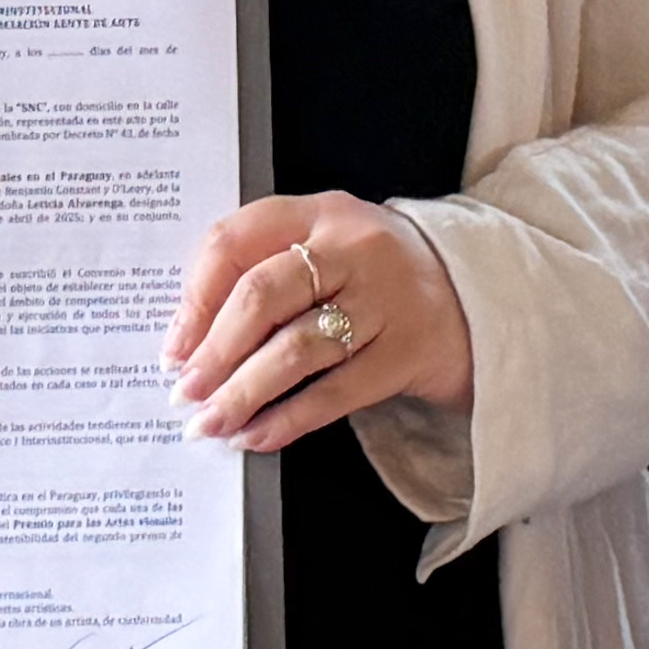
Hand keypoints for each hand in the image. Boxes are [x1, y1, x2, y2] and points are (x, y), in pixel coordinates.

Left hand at [163, 190, 474, 453]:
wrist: (474, 298)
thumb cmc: (375, 277)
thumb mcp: (325, 249)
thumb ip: (264, 272)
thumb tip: (189, 342)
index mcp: (319, 213)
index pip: (236, 241)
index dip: (195, 299)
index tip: (173, 346)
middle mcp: (353, 247)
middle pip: (262, 295)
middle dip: (214, 352)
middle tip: (186, 390)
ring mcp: (385, 299)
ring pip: (296, 349)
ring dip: (243, 392)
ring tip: (212, 421)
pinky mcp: (407, 351)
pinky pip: (335, 392)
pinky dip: (288, 419)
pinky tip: (257, 435)